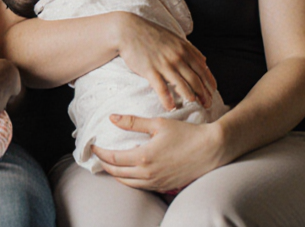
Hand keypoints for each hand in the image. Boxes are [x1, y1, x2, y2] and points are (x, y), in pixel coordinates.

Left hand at [91, 115, 225, 191]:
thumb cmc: (186, 134)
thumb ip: (133, 121)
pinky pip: (141, 187)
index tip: (93, 147)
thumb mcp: (158, 124)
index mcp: (144, 157)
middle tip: (97, 156)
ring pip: (128, 183)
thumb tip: (112, 118)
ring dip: (116, 174)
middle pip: (117, 173)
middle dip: (104, 165)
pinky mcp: (165, 186)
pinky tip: (129, 171)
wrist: (211, 149)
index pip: (113, 159)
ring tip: (110, 163)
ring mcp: (156, 183)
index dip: (100, 153)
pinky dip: (130, 179)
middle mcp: (148, 174)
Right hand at [115, 12, 215, 109]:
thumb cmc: (151, 34)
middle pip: (196, 80)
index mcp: (184, 49)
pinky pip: (161, 88)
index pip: (203, 70)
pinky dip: (167, 100)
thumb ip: (190, 49)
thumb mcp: (175, 38)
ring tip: (193, 105)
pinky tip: (171, 107)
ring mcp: (164, 64)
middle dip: (204, 94)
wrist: (128, 30)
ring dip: (190, 97)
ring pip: (182, 85)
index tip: (212, 93)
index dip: (210, 83)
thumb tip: (204, 60)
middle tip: (207, 104)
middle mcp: (177, 57)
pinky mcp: (150, 70)